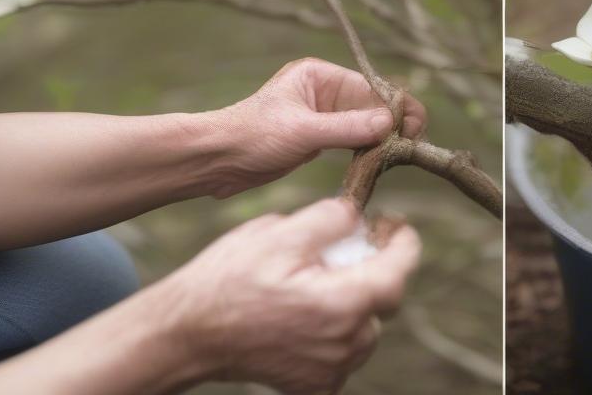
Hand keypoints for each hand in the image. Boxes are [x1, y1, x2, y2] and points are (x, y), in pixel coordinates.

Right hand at [160, 199, 420, 392]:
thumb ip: (331, 218)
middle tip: (357, 241)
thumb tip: (359, 214)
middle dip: (376, 266)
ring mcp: (329, 372)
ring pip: (366, 326)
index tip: (395, 223)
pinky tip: (309, 306)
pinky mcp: (314, 386)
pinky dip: (337, 325)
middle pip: (384, 300)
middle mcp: (343, 346)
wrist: (187, 333)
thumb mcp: (280, 231)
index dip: (404, 242)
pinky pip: (344, 350)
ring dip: (356, 297)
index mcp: (341, 305)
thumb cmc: (230, 279)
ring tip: (323, 274)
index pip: (400, 272)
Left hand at [209, 59, 426, 198]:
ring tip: (403, 152)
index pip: (368, 85)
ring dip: (381, 137)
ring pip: (363, 124)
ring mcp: (321, 115)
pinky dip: (366, 149)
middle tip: (415, 142)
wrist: (215, 161)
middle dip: (392, 121)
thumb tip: (389, 123)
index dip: (395, 103)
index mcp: (318, 75)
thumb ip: (347, 128)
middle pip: (370, 104)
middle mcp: (322, 91)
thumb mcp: (303, 131)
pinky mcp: (317, 138)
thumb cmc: (250, 137)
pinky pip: (351, 140)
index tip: (417, 123)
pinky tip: (379, 160)